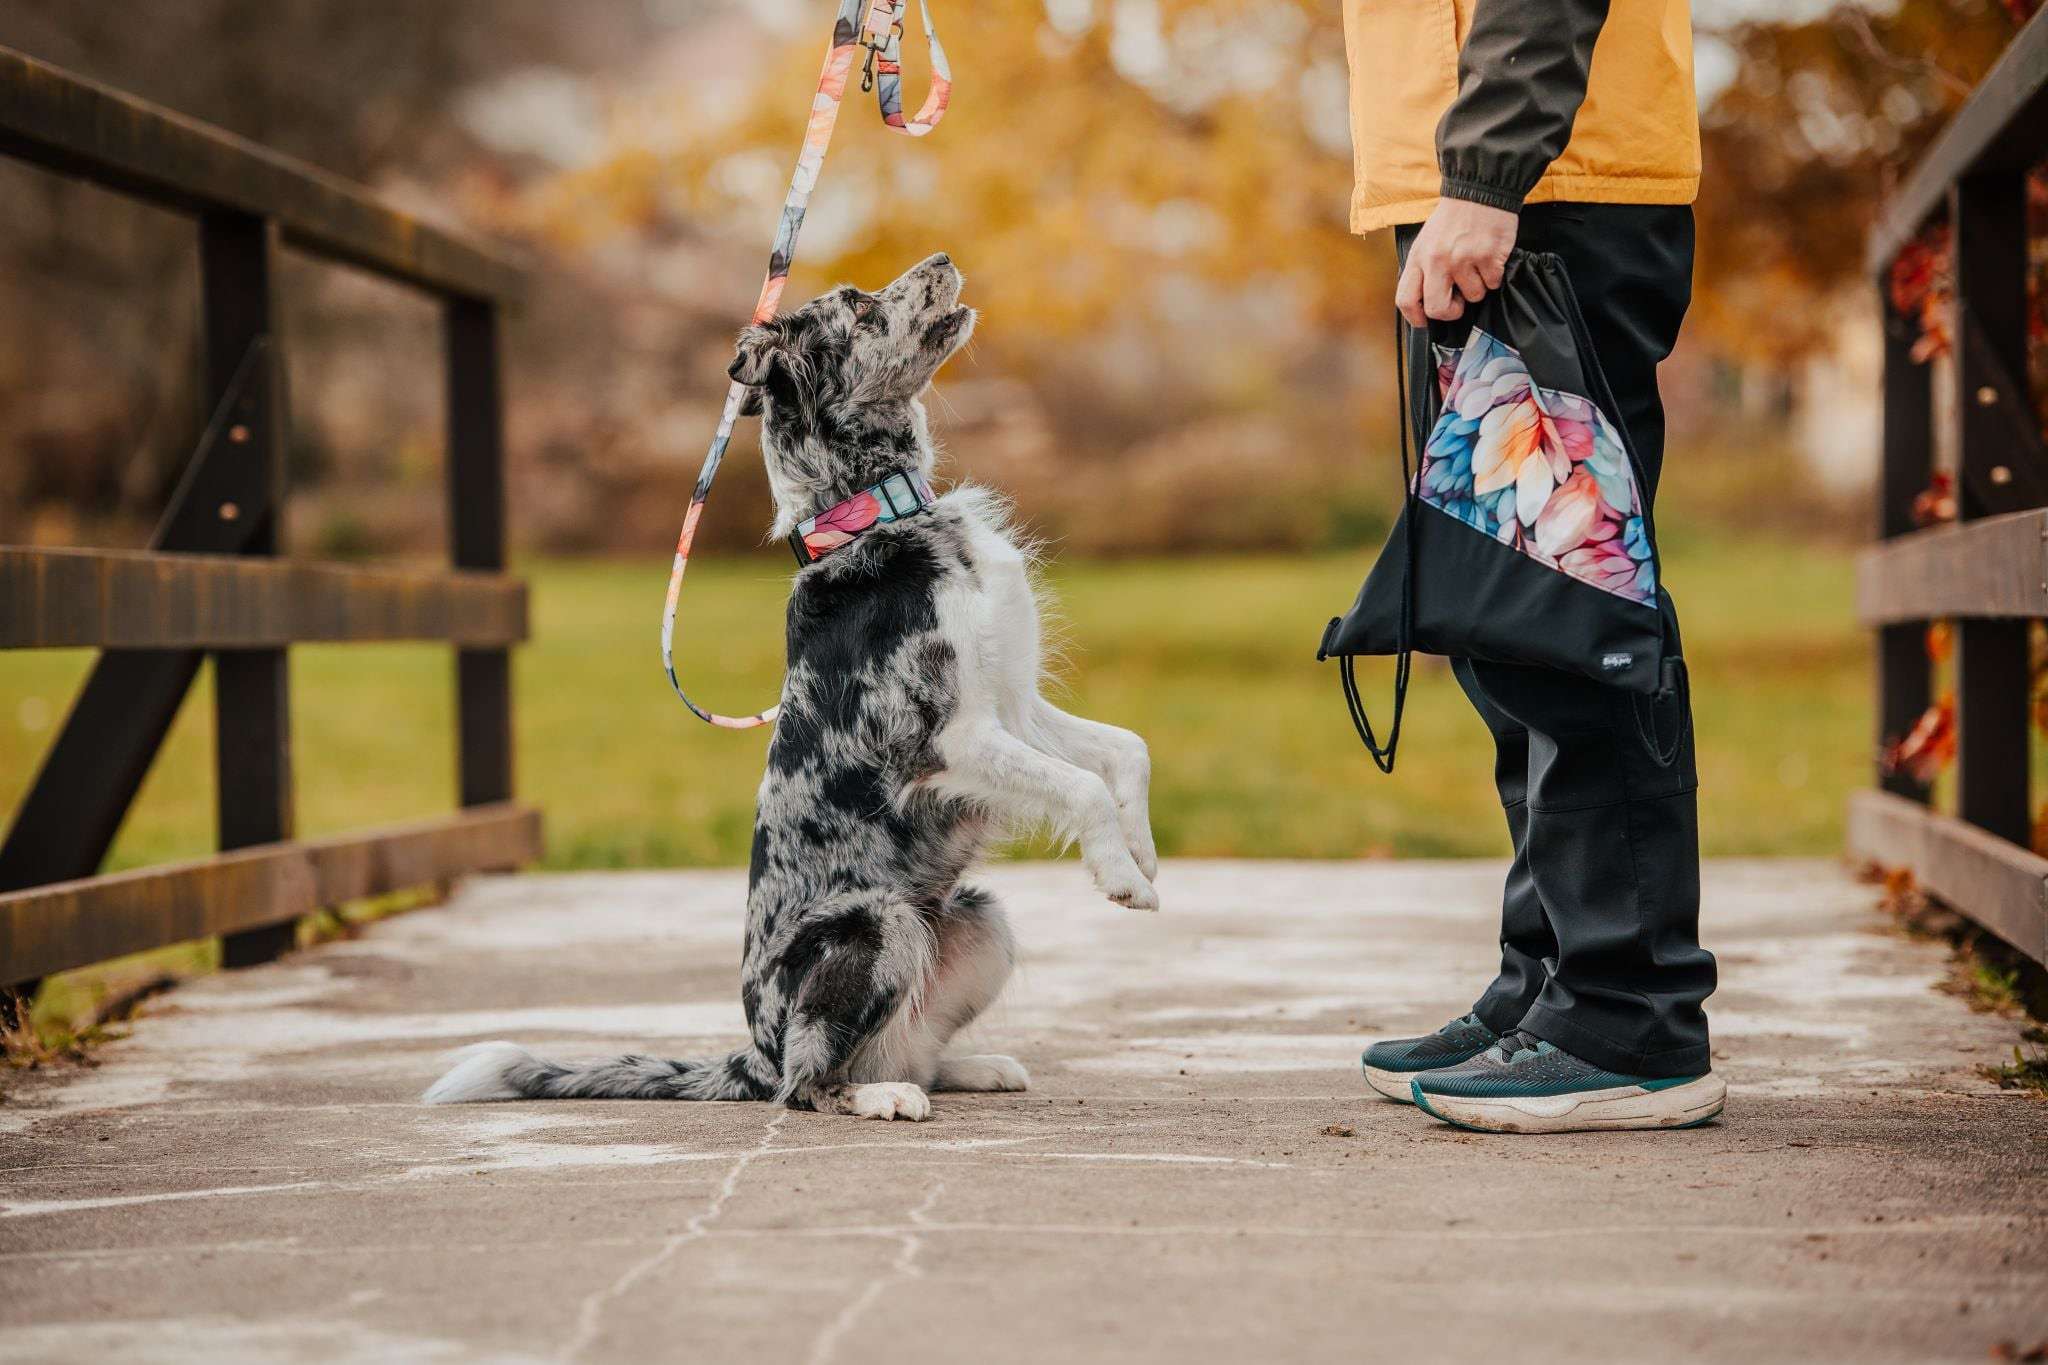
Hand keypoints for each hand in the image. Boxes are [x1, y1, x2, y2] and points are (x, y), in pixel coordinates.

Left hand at [1395, 197, 1517, 326]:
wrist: (1478, 191)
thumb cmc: (1453, 218)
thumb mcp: (1426, 241)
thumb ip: (1423, 270)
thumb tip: (1425, 302)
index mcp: (1418, 258)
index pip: (1406, 300)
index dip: (1415, 318)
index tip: (1425, 321)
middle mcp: (1437, 261)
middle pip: (1437, 309)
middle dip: (1451, 312)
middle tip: (1458, 301)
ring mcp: (1463, 259)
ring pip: (1472, 297)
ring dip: (1478, 286)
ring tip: (1476, 265)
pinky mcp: (1488, 256)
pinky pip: (1493, 283)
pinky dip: (1494, 275)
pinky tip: (1489, 258)